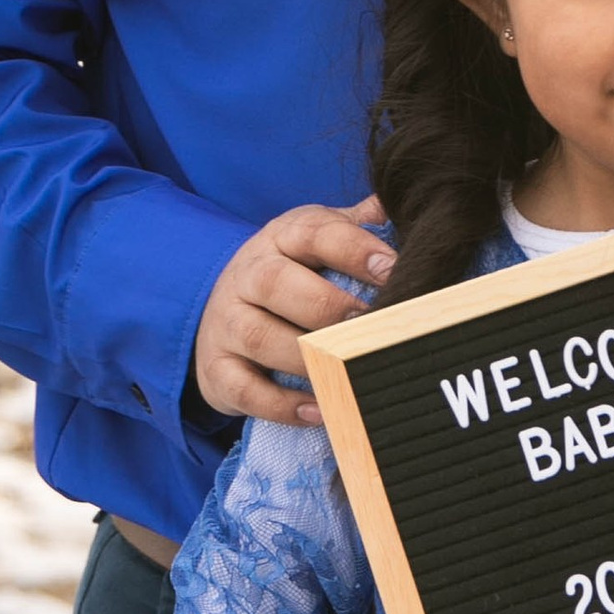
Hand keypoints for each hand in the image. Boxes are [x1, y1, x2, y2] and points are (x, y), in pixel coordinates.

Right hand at [193, 199, 389, 423]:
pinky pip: (244, 390)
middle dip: (328, 305)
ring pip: (259, 337)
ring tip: (349, 370)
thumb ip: (356, 225)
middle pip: (277, 284)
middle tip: (369, 324)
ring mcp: (226, 324)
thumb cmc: (292, 272)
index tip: (393, 269)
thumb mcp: (318, 239)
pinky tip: (319, 410)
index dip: (354, 249)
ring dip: (307, 357)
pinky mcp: (217, 369)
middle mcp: (247, 276)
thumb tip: (397, 203)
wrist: (221, 306)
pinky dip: (282, 404)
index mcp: (280, 238)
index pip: (313, 234)